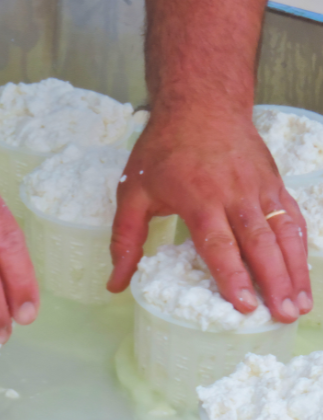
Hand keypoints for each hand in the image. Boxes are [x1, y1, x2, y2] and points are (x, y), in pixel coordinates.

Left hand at [107, 112, 311, 321]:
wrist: (201, 102)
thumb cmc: (162, 149)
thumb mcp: (133, 192)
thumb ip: (125, 240)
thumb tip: (115, 284)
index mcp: (199, 198)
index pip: (219, 244)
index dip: (232, 276)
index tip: (243, 305)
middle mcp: (235, 195)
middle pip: (259, 244)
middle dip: (273, 282)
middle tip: (282, 316)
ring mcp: (260, 188)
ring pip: (283, 233)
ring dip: (295, 271)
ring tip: (300, 305)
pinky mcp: (274, 184)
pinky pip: (292, 219)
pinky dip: (301, 247)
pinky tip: (303, 274)